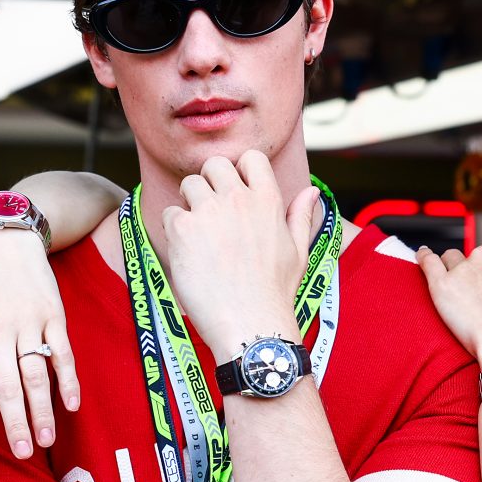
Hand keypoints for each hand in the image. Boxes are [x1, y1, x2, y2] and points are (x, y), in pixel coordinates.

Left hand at [0, 224, 78, 457]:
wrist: (5, 237)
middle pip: (6, 385)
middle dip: (14, 422)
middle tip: (21, 453)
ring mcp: (27, 322)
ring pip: (35, 373)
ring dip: (42, 409)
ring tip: (46, 440)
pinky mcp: (53, 314)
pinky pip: (62, 352)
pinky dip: (68, 379)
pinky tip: (71, 404)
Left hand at [159, 150, 321, 354]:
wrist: (250, 324)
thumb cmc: (275, 294)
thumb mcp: (298, 252)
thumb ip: (300, 216)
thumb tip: (311, 191)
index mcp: (268, 200)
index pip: (250, 157)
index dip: (239, 170)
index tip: (234, 192)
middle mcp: (238, 199)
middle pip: (214, 164)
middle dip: (209, 182)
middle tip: (211, 212)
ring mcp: (209, 212)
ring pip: (189, 184)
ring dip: (189, 203)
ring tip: (198, 234)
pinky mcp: (183, 229)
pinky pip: (170, 212)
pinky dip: (174, 229)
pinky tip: (188, 253)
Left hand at [414, 244, 481, 365]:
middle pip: (474, 258)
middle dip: (474, 273)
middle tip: (477, 298)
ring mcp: (462, 269)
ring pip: (451, 259)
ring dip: (452, 269)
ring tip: (453, 287)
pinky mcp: (442, 284)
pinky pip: (428, 262)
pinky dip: (424, 257)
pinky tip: (422, 255)